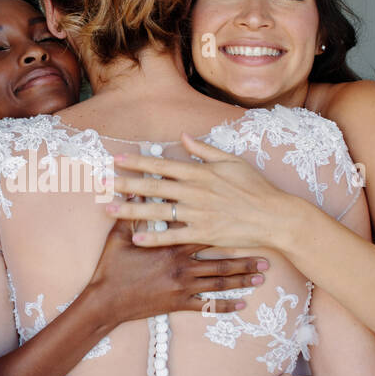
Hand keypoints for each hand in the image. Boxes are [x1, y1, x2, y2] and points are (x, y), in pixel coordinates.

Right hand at [87, 218, 267, 319]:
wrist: (106, 302)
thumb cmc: (112, 269)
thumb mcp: (119, 237)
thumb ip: (131, 213)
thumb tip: (133, 190)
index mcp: (172, 246)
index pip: (205, 232)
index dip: (226, 227)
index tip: (245, 222)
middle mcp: (183, 265)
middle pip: (221, 260)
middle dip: (244, 258)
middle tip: (266, 256)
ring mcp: (184, 286)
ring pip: (220, 282)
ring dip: (242, 278)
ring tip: (261, 276)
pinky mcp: (179, 303)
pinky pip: (208, 305)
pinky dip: (227, 306)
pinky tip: (243, 304)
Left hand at [105, 134, 310, 253]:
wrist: (274, 216)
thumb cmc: (256, 187)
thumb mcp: (232, 161)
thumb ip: (205, 150)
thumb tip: (183, 136)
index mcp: (200, 172)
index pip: (162, 165)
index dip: (137, 162)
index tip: (117, 160)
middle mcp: (195, 191)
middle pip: (153, 186)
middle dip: (125, 183)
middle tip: (101, 183)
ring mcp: (198, 214)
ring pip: (157, 211)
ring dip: (131, 210)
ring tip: (108, 209)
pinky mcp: (203, 234)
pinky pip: (173, 236)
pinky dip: (154, 238)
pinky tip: (135, 239)